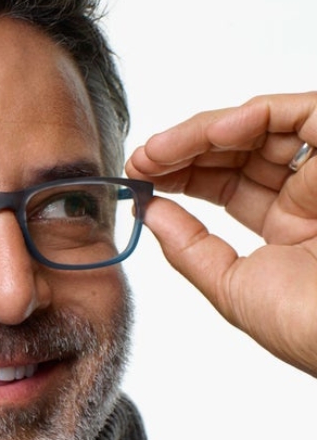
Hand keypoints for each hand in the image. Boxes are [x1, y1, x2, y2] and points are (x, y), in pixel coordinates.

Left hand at [125, 92, 316, 375]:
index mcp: (288, 226)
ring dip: (200, 134)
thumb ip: (188, 246)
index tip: (140, 178)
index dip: (182, 176)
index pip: (227, 185)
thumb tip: (148, 212)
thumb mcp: (231, 285)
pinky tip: (210, 135)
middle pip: (237, 152)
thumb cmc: (308, 324)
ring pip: (259, 127)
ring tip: (157, 152)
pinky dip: (251, 117)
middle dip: (181, 152)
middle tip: (139, 161)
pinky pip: (299, 115)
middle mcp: (309, 192)